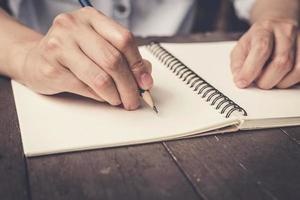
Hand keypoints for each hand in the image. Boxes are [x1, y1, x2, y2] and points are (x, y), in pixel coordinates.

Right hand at [13, 7, 152, 109]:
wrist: (36, 59)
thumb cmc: (72, 52)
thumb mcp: (98, 46)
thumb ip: (124, 57)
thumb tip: (145, 77)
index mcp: (91, 17)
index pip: (124, 39)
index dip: (138, 65)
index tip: (145, 82)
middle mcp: (73, 27)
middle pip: (114, 60)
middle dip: (129, 86)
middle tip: (134, 99)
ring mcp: (59, 46)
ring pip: (101, 78)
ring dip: (116, 95)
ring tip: (119, 100)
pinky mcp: (51, 69)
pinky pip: (85, 89)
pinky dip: (100, 97)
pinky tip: (103, 97)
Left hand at [230, 19, 299, 88]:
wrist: (276, 26)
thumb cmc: (256, 41)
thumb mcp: (241, 49)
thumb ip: (237, 65)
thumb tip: (240, 81)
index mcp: (263, 30)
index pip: (261, 48)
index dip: (251, 69)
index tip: (243, 83)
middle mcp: (285, 31)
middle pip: (281, 62)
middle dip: (266, 80)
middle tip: (258, 83)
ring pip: (296, 69)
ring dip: (280, 83)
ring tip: (270, 80)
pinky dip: (291, 81)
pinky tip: (282, 78)